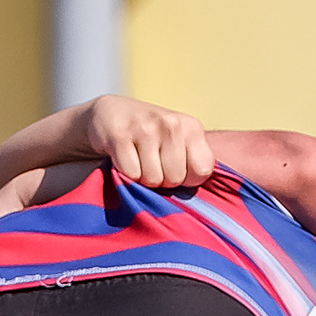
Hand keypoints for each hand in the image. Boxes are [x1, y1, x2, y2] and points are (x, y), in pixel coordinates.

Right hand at [76, 96, 215, 188]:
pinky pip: (130, 174)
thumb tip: (203, 202)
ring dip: (142, 178)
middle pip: (175, 179)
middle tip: (152, 164)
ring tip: (138, 161)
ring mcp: (145, 128)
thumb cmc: (151, 138)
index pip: (202, 171)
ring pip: (152, 179)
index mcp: (191, 127)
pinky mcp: (120, 135)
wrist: (112, 113)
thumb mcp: (179, 142)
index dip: (188, 179)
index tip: (175, 168)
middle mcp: (171, 124)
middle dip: (163, 180)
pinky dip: (124, 173)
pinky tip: (123, 158)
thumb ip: (193, 163)